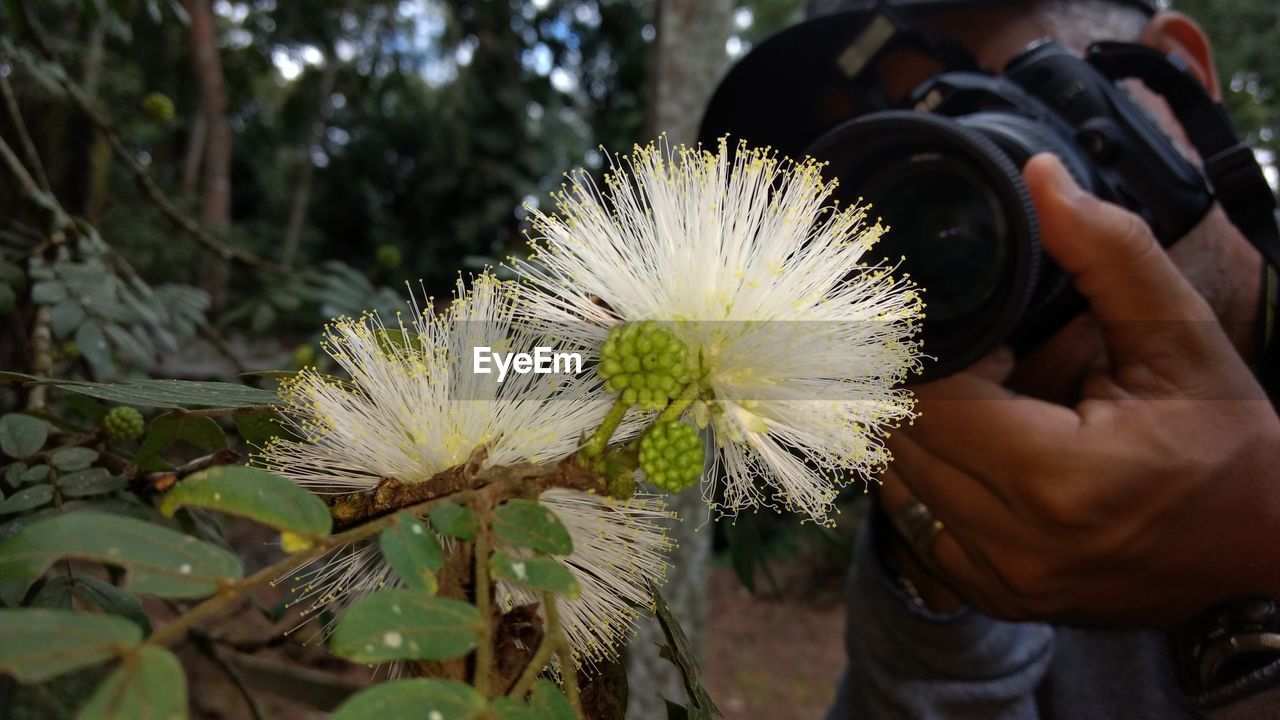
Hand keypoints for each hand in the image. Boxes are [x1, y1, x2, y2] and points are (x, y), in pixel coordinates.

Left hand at [879, 153, 1279, 626]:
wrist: (1265, 547)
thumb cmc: (1229, 442)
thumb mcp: (1180, 337)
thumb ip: (1107, 253)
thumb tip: (1040, 178)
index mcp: (1058, 480)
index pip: (929, 400)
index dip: (938, 354)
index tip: (982, 335)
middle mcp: (1017, 545)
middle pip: (902, 441)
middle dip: (924, 387)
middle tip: (980, 361)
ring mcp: (1004, 583)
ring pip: (897, 485)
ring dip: (920, 433)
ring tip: (986, 404)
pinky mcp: (999, 599)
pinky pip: (917, 527)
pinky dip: (929, 482)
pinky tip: (978, 452)